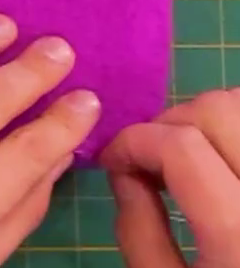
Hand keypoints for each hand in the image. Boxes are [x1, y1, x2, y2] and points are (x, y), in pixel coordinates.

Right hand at [101, 90, 239, 267]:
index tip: (113, 160)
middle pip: (219, 112)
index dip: (134, 140)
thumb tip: (125, 171)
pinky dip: (238, 130)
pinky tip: (226, 162)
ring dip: (211, 120)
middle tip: (151, 158)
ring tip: (192, 156)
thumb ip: (138, 230)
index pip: (179, 145)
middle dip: (169, 124)